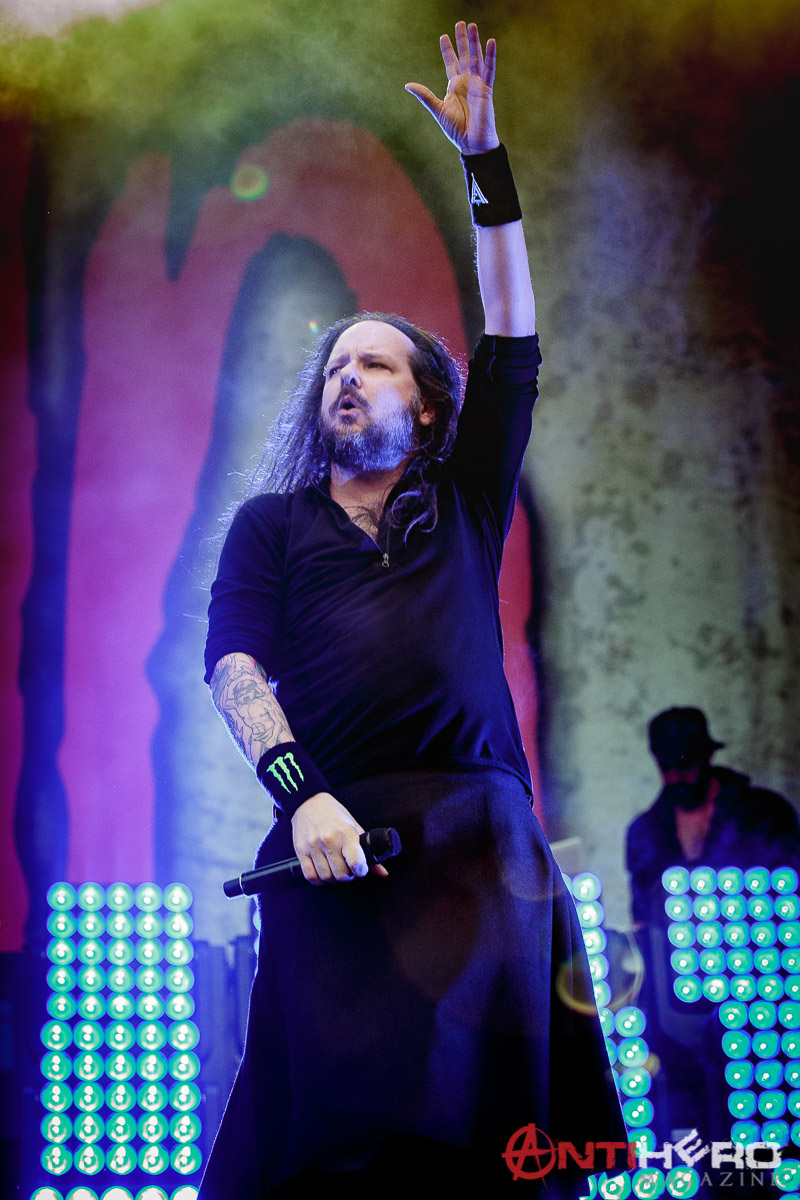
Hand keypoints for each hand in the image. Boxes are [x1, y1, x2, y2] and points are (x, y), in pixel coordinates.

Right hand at [290, 792, 389, 885]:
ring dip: (333, 878)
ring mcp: (313, 846)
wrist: (309, 802)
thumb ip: (366, 850)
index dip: (361, 871)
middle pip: (340, 874)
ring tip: (336, 870)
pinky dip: (318, 880)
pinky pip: (310, 875)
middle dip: (348, 876)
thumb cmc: (334, 814)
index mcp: (345, 833)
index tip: (360, 870)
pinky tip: (323, 873)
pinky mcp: (301, 851)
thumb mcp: (354, 826)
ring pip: (326, 877)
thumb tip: (382, 872)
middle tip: (348, 871)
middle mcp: (329, 840)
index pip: (355, 862)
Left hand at [405, 20, 498, 155]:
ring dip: (474, 42)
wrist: (471, 143)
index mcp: (454, 86)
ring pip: (476, 57)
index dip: (447, 50)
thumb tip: (407, 85)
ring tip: (472, 25)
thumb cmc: (456, 130)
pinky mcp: (486, 89)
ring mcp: (477, 84)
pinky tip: (491, 41)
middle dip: (462, 39)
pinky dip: (491, 55)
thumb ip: (425, 96)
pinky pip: (489, 69)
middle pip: (464, 55)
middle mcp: (466, 82)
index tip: (443, 36)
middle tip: (460, 22)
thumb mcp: (437, 110)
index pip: (451, 63)